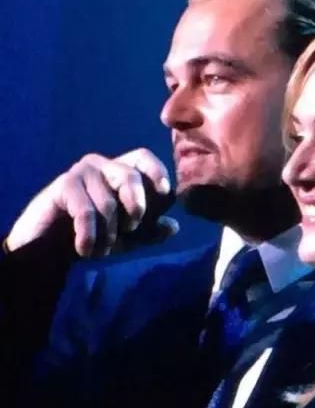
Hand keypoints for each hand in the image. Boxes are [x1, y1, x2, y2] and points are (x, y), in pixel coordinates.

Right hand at [6, 148, 174, 256]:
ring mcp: (82, 173)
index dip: (156, 171)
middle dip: (135, 207)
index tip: (164, 191)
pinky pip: (86, 212)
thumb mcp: (128, 239)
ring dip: (109, 234)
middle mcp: (103, 166)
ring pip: (109, 202)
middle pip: (129, 175)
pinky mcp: (63, 185)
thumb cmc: (94, 237)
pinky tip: (85, 250)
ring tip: (102, 248)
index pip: (143, 158)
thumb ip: (150, 232)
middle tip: (130, 229)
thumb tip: (173, 226)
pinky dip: (90, 236)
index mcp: (122, 173)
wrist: (49, 249)